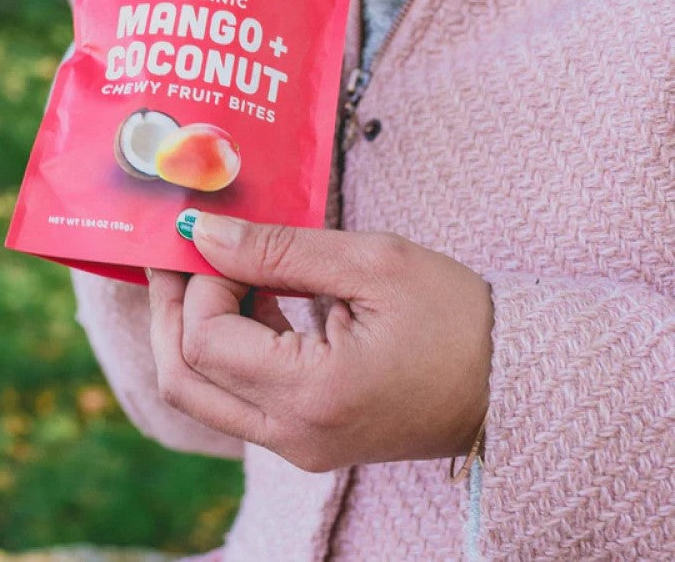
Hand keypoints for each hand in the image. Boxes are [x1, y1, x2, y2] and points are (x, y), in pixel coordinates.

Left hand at [147, 214, 492, 471]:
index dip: (199, 282)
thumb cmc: (456, 317)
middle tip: (177, 254)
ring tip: (212, 269)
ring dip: (190, 327)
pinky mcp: (304, 438)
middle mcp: (293, 435)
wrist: (509, 381)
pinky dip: (224, 347)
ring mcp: (296, 445)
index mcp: (312, 393)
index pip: (205, 340)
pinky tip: (248, 300)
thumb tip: (205, 232)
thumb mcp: (371, 263)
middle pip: (183, 378)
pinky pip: (235, 398)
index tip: (220, 238)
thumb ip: (279, 248)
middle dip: (169, 308)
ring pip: (200, 393)